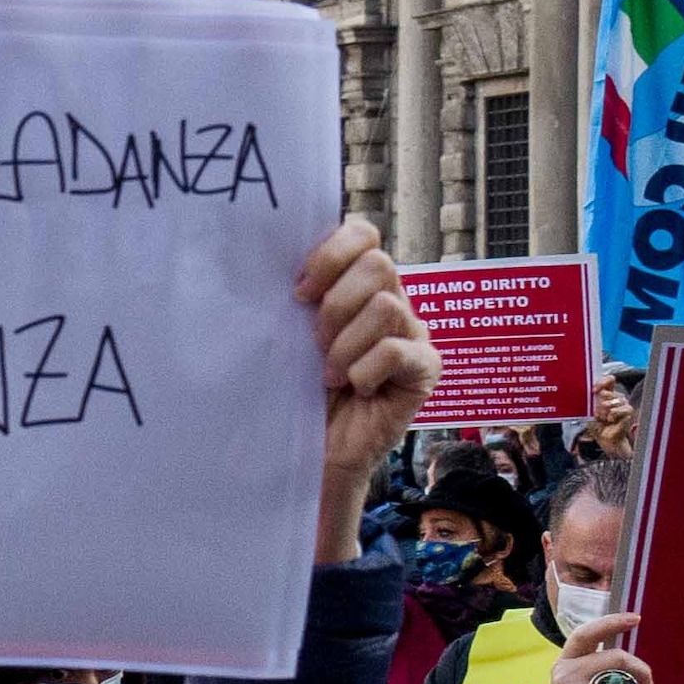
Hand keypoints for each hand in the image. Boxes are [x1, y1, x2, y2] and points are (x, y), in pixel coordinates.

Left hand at [299, 219, 433, 562]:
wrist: (310, 450)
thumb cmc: (293, 388)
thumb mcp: (286, 334)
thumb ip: (294, 297)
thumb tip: (258, 260)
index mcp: (357, 284)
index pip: (363, 233)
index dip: (332, 253)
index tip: (297, 290)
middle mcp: (392, 300)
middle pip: (378, 264)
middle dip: (335, 303)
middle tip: (314, 341)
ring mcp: (413, 334)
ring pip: (387, 306)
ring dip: (346, 343)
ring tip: (329, 373)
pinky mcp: (425, 369)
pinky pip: (399, 351)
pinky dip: (366, 369)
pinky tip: (354, 388)